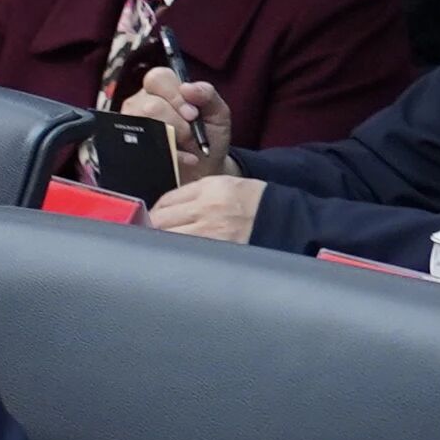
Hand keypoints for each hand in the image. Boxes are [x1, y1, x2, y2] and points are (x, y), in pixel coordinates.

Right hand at [128, 73, 237, 184]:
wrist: (206, 169)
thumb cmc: (210, 137)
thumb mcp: (218, 113)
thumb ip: (208, 95)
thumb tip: (187, 87)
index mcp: (164, 89)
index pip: (157, 78)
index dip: (174, 96)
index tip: (192, 114)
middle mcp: (142, 103)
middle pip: (149, 104)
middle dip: (175, 122)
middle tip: (190, 133)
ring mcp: (132, 124)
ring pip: (142, 123)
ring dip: (170, 137)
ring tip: (186, 144)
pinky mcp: (129, 145)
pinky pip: (139, 145)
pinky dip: (169, 154)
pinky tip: (184, 158)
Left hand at [142, 174, 263, 245]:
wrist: (287, 219)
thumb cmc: (254, 202)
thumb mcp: (224, 185)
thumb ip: (193, 193)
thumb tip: (164, 208)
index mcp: (209, 188)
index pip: (166, 201)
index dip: (155, 210)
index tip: (152, 217)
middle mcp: (208, 209)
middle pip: (161, 221)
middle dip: (153, 227)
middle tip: (153, 233)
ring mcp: (212, 233)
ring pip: (169, 238)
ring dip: (163, 241)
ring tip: (165, 245)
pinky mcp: (219, 251)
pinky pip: (188, 252)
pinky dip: (180, 253)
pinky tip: (180, 254)